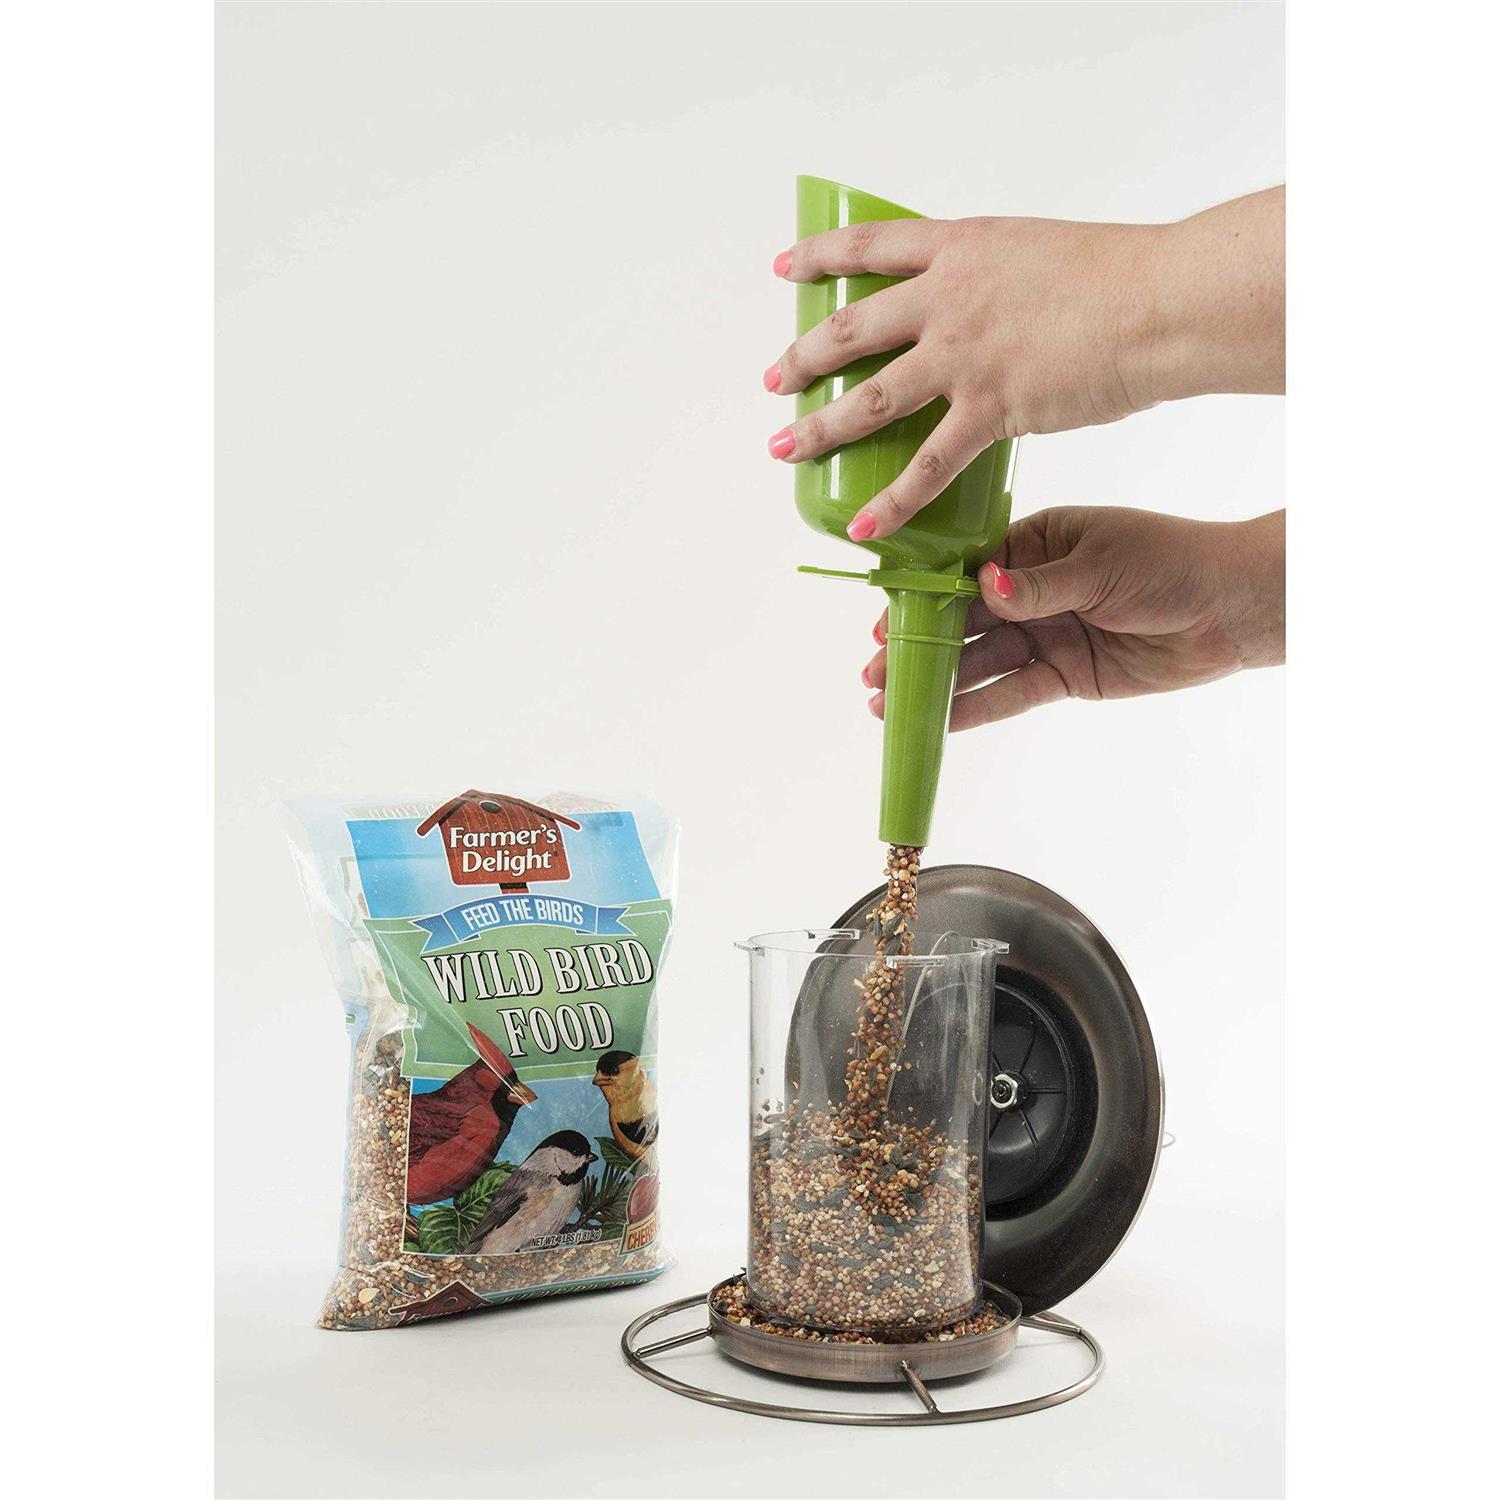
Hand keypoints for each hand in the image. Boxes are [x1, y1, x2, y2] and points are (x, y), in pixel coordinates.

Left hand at [767, 189, 1284, 540]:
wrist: (1160, 303)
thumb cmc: (1123, 277)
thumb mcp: (1042, 256)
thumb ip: (1001, 283)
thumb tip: (993, 314)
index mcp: (963, 248)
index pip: (871, 245)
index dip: (820, 257)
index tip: (785, 268)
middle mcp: (949, 298)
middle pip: (852, 329)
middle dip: (804, 358)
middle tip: (775, 381)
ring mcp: (963, 356)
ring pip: (870, 398)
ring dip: (821, 428)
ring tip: (786, 450)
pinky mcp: (989, 409)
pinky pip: (928, 467)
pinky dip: (893, 502)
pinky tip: (863, 527)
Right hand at [862, 508, 1284, 729]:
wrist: (1231, 608)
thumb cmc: (1170, 563)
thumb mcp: (1099, 565)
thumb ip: (1038, 586)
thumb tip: (984, 588)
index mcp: (1033, 543)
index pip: (964, 570)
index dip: (922, 597)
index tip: (885, 619)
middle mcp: (1031, 588)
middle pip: (962, 620)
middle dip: (917, 645)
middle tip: (873, 670)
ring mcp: (1045, 633)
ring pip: (980, 660)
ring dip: (937, 681)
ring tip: (887, 701)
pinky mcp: (1064, 675)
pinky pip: (1012, 692)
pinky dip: (976, 707)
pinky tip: (938, 719)